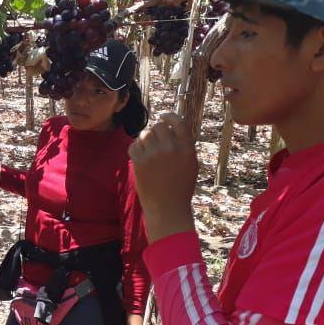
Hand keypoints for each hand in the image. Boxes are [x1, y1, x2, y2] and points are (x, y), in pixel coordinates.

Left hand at [128, 112, 197, 241]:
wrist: (167, 208)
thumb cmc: (180, 188)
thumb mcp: (190, 164)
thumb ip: (184, 146)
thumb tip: (172, 128)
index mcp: (187, 148)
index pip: (178, 122)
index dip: (169, 117)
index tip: (163, 117)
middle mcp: (171, 148)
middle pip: (159, 126)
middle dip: (155, 132)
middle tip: (154, 143)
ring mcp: (154, 155)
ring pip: (144, 134)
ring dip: (144, 140)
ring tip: (148, 153)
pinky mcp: (140, 162)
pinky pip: (133, 145)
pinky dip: (135, 149)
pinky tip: (139, 157)